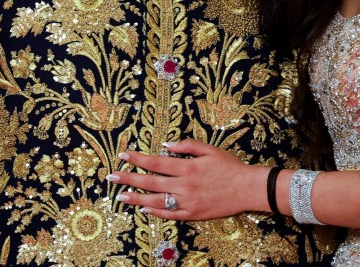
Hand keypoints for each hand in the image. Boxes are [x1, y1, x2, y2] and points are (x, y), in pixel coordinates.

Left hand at [110, 139, 266, 220]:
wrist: (247, 188)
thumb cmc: (229, 167)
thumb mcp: (210, 149)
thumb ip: (187, 145)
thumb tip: (166, 145)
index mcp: (187, 166)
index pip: (156, 162)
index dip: (138, 159)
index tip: (123, 155)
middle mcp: (184, 185)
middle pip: (151, 182)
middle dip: (129, 179)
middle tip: (112, 177)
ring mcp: (188, 202)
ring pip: (156, 201)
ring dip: (136, 199)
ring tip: (120, 197)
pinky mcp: (193, 215)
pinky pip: (170, 214)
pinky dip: (155, 212)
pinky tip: (143, 209)